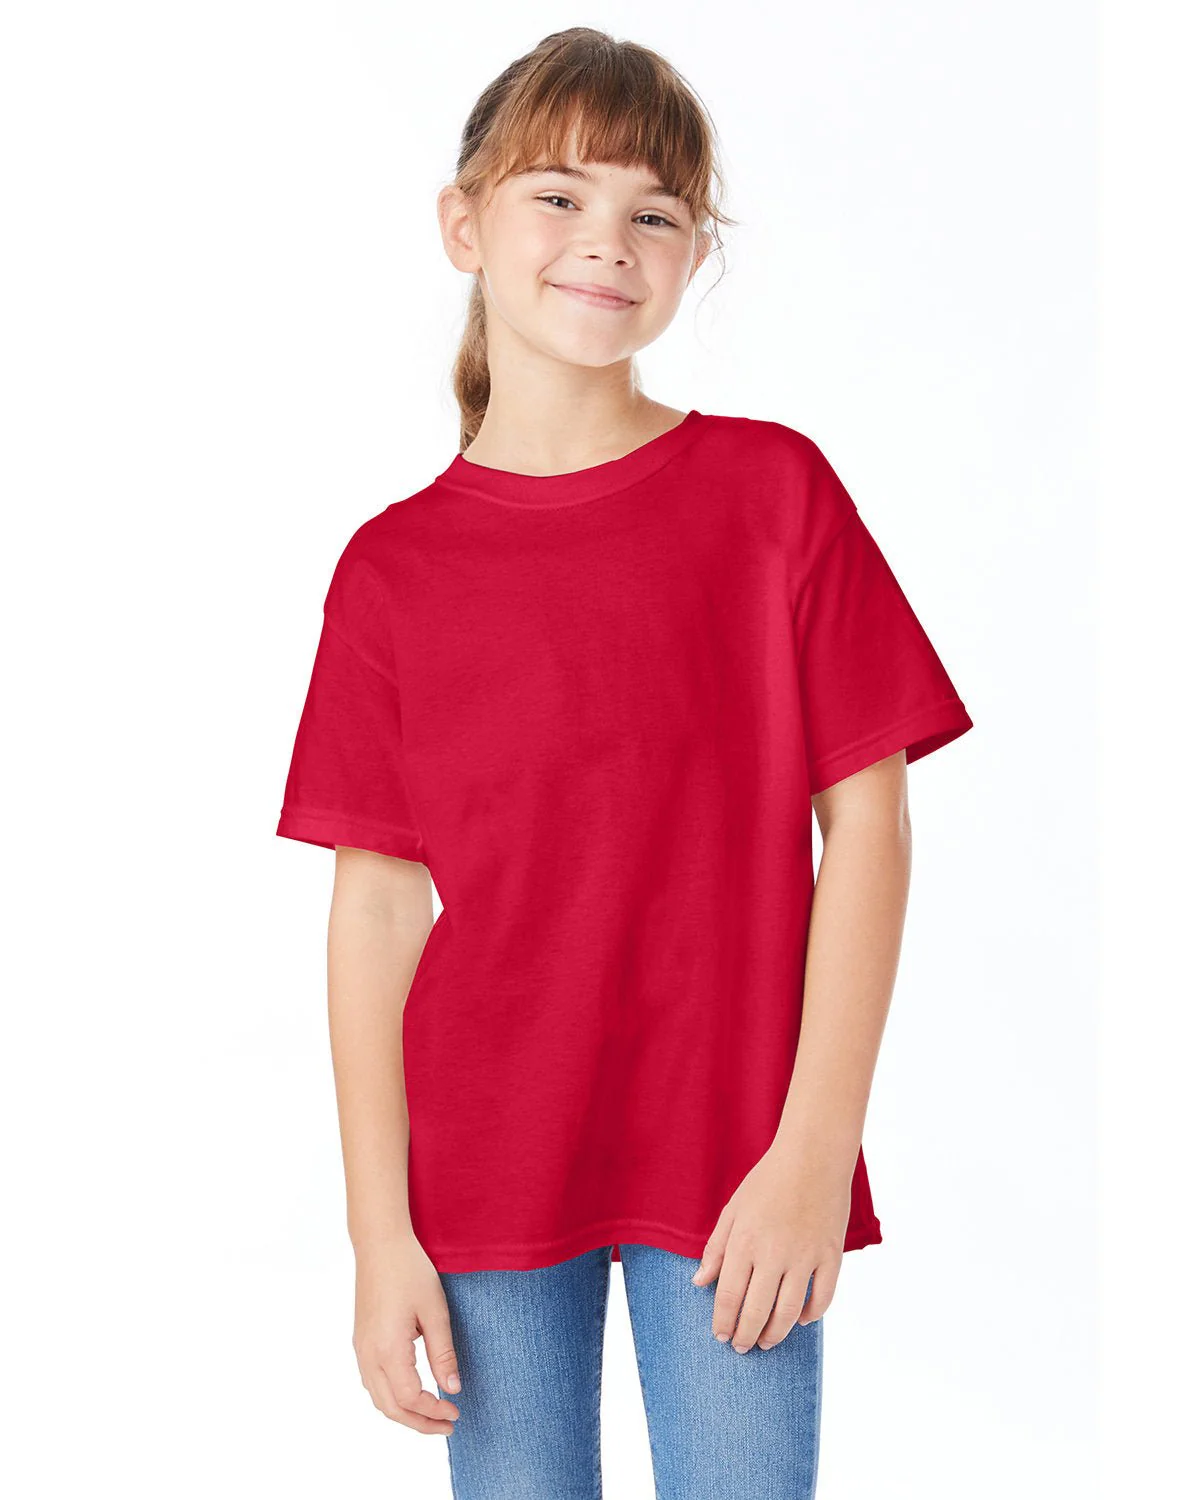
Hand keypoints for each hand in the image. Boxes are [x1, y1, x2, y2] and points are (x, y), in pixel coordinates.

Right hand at [352, 1233, 461, 1433]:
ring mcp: (361, 1349)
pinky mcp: (361, 1341)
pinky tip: (410, 1392)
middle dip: (419, 1423)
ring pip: (378, 1398)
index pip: (410, 1399)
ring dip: (404, 1412)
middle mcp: (369, 1355)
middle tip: (448, 1424)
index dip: (433, 1412)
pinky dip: (391, 1397)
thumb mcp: (435, 1311)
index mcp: (388, 1349)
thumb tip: (452, 1389)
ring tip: (431, 1414)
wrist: (380, 1244)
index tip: (456, 1411)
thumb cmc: (410, 1271)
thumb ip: (443, 1353)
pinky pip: (372, 1382)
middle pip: (391, 1408)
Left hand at [690, 1146, 850, 1351]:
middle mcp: (774, 1254)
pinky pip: (823, 1298)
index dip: (723, 1321)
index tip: (720, 1336)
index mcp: (745, 1241)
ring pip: (790, 1313)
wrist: (813, 1157)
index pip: (729, 1295)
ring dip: (776, 1334)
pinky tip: (801, 1320)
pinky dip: (812, 1315)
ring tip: (767, 1342)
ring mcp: (805, 1257)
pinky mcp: (831, 1256)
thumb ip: (716, 1248)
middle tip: (741, 1347)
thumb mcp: (733, 1209)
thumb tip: (699, 1282)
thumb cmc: (768, 1181)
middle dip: (746, 1336)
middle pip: (757, 1311)